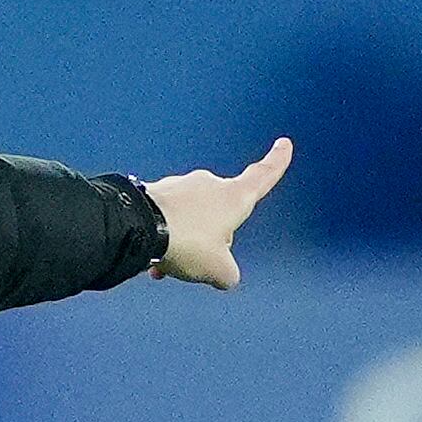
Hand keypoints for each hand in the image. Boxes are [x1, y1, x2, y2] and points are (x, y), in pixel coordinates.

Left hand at [143, 137, 293, 290]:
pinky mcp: (154, 191)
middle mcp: (208, 185)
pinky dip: (162, 236)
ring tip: (167, 261)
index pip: (262, 176)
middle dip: (208, 237)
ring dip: (182, 240)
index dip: (276, 162)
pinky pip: (165, 217)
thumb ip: (228, 274)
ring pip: (188, 218)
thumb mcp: (217, 269)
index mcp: (234, 197)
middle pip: (218, 213)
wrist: (136, 228)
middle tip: (194, 259)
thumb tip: (225, 276)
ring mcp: (180, 186)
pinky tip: (150, 255)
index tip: (284, 145)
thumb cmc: (185, 242)